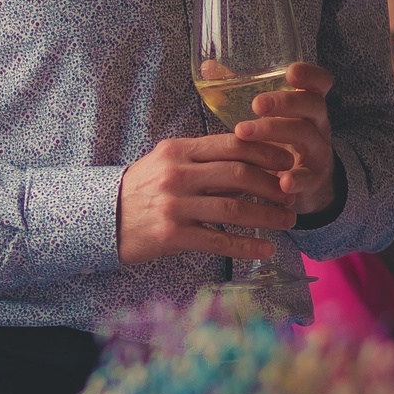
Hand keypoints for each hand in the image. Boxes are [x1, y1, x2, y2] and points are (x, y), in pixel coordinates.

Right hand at [116, 135, 294, 264]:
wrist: (101, 219)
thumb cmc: (140, 190)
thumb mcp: (165, 163)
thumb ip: (202, 160)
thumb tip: (250, 161)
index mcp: (176, 151)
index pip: (232, 144)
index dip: (266, 152)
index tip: (288, 162)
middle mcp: (175, 175)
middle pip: (239, 175)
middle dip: (274, 186)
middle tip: (292, 195)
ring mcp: (173, 205)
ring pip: (235, 208)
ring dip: (268, 216)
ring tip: (287, 221)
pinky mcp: (172, 234)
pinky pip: (219, 239)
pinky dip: (247, 245)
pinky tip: (265, 249)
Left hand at [234, 60, 337, 215]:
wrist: (302, 183)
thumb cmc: (277, 140)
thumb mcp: (267, 116)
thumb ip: (240, 91)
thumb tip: (208, 67)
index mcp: (306, 106)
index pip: (320, 83)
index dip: (311, 75)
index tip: (291, 71)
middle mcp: (317, 124)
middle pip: (312, 105)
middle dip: (285, 102)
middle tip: (256, 104)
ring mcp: (318, 151)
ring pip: (306, 135)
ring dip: (275, 131)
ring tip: (243, 132)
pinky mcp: (313, 179)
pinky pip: (309, 177)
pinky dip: (297, 178)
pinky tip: (283, 182)